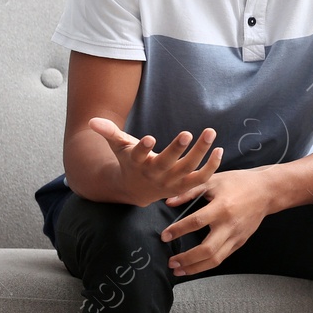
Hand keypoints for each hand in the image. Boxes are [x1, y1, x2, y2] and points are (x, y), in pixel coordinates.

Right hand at [88, 117, 221, 207]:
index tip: (149, 138)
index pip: (139, 155)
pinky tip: (219, 150)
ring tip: (210, 132)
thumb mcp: (118, 147)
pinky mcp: (183, 186)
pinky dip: (211, 167)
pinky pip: (200, 179)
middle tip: (188, 133)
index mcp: (137, 163)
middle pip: (167, 162)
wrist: (135, 191)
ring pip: (187, 169)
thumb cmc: (129, 162)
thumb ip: (108, 132)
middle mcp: (154, 174)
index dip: (143, 148)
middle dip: (177, 148)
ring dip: (200, 153)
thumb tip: (92, 120)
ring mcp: (170, 182)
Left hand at [159, 169, 276, 276]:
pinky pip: (222, 258)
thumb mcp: (213, 180)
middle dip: (187, 259)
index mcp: (222, 207)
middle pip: (207, 249)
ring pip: (215, 260)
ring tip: (179, 270)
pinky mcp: (240, 242)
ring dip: (195, 268)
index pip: (196, 222)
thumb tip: (168, 201)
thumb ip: (190, 191)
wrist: (266, 191)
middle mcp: (229, 225)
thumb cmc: (239, 182)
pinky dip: (207, 265)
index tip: (164, 236)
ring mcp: (236, 236)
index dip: (178, 230)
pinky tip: (195, 266)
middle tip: (171, 262)